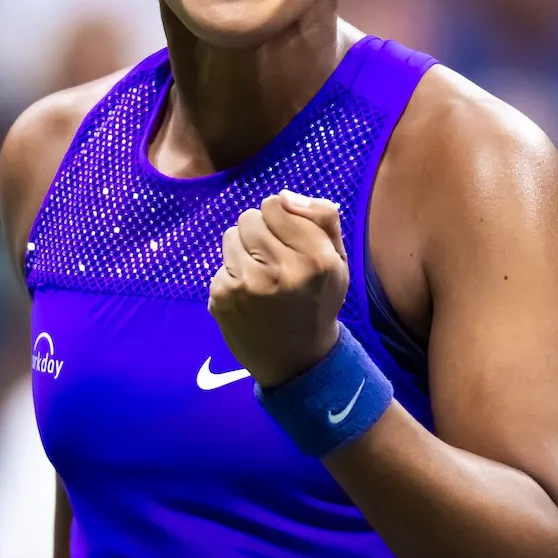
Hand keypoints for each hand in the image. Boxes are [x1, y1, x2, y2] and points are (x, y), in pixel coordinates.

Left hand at [208, 192, 347, 385]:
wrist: (298, 361)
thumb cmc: (318, 301)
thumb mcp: (337, 260)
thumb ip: (321, 218)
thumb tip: (284, 196)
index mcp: (315, 258)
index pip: (275, 204)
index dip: (280, 216)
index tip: (287, 237)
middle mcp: (281, 270)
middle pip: (249, 217)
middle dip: (260, 232)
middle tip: (274, 259)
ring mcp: (247, 285)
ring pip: (231, 236)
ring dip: (244, 250)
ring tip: (261, 276)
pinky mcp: (222, 297)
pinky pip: (220, 264)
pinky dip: (233, 275)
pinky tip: (249, 296)